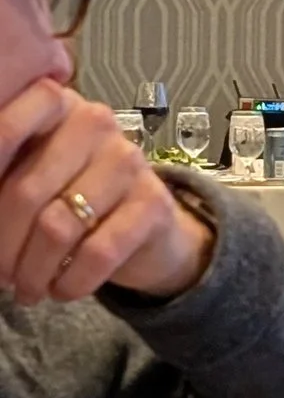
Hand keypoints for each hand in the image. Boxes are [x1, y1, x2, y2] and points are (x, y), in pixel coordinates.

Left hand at [0, 81, 213, 302]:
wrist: (146, 227)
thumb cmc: (72, 197)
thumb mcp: (27, 177)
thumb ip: (1, 174)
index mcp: (54, 106)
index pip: (6, 130)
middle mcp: (94, 122)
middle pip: (25, 192)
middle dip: (3, 246)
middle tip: (0, 274)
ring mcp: (128, 160)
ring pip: (58, 227)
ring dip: (33, 272)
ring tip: (26, 290)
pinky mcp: (153, 202)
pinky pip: (99, 251)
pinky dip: (72, 281)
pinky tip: (62, 291)